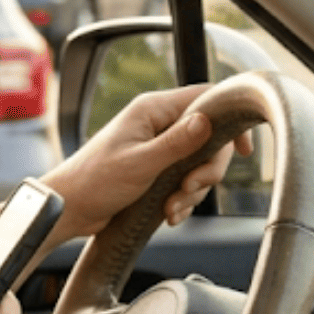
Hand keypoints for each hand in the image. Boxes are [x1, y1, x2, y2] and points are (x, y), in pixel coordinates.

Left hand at [43, 83, 255, 238]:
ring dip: (192, 191)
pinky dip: (182, 200)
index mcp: (153, 110)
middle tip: (187, 188)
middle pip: (210, 138)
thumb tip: (207, 120)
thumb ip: (177, 142)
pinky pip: (186, 181)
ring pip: (200, 164)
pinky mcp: (157, 170)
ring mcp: (158, 147)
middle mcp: (158, 123)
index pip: (206, 98)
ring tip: (171, 207)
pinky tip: (169, 214)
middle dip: (206, 170)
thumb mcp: (140, 163)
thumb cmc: (95, 181)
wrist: (70, 208)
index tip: (243, 150)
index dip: (230, 120)